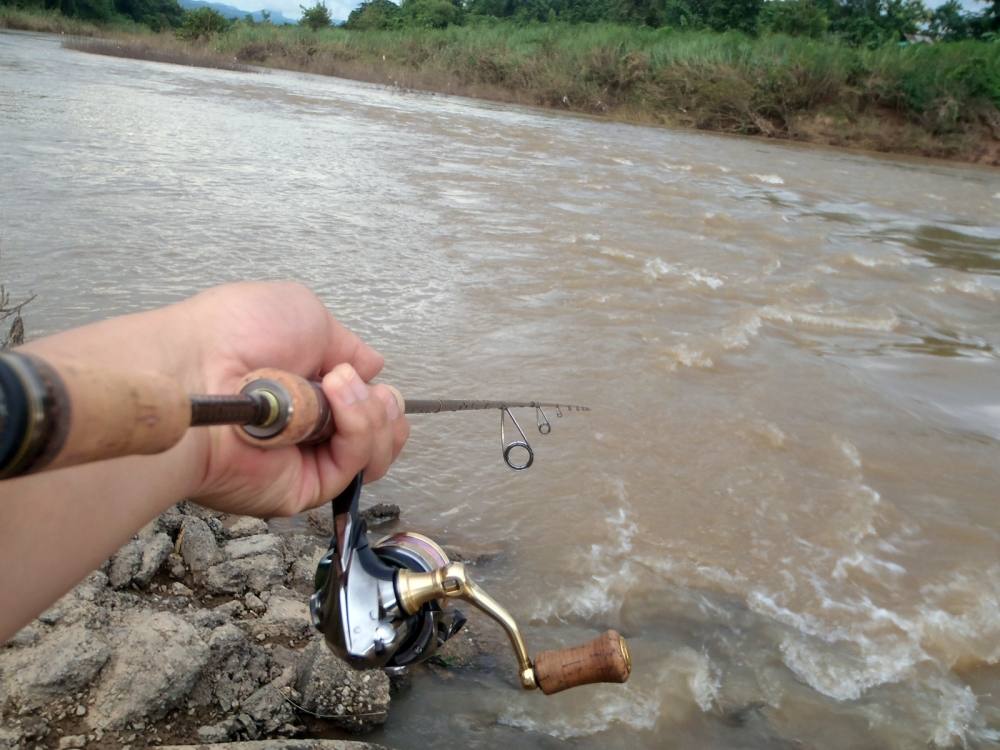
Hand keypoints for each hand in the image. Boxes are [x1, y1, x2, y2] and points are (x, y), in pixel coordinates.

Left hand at [25, 281, 409, 516]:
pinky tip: (331, 403)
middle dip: (382, 404)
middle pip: (384, 430)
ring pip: (380, 451)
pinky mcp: (306, 489)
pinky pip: (358, 464)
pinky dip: (357, 429)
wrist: (197, 373)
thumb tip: (372, 367)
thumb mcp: (304, 314)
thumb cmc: (232, 335)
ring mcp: (309, 460)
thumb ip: (347, 344)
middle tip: (343, 383)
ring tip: (334, 388)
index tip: (355, 372)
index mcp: (309, 391)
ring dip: (371, 412)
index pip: (369, 405)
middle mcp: (311, 429)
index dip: (376, 392)